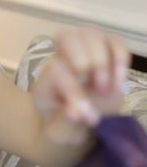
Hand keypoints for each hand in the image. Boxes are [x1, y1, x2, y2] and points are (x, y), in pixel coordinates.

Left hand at [32, 26, 130, 144]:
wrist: (78, 126)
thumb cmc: (66, 129)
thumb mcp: (61, 134)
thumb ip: (66, 123)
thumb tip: (75, 113)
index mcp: (45, 80)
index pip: (56, 69)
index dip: (74, 89)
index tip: (88, 116)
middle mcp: (60, 59)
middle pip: (67, 36)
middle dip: (88, 60)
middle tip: (99, 87)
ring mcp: (83, 52)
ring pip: (91, 32)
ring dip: (105, 59)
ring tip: (108, 88)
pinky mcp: (105, 53)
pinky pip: (115, 40)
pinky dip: (122, 58)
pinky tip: (121, 82)